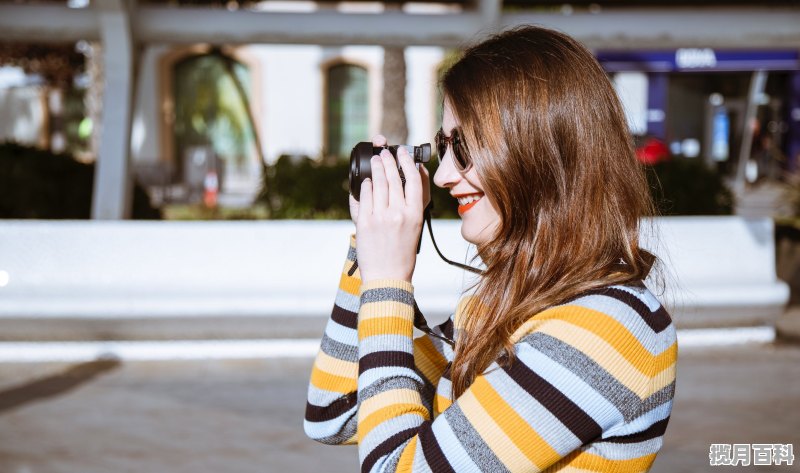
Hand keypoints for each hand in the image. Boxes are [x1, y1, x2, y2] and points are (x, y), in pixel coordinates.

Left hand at [355, 146, 423, 282]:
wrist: (387, 276)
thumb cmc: (403, 255)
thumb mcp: (416, 228)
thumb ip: (413, 204)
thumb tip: (413, 179)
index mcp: (415, 214)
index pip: (414, 180)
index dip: (407, 162)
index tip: (403, 153)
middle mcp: (399, 213)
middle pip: (393, 178)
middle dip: (388, 160)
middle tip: (385, 152)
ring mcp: (380, 216)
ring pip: (378, 183)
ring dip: (376, 169)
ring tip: (375, 160)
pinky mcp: (365, 222)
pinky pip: (365, 196)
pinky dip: (365, 186)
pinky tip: (366, 181)